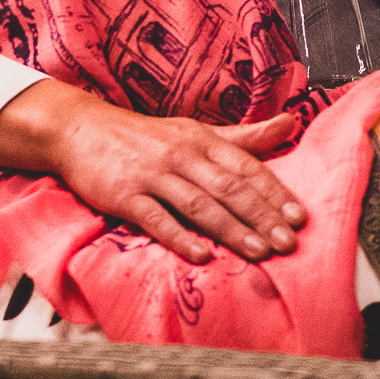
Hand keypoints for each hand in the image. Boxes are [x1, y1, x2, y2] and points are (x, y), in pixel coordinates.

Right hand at [0, 77, 308, 264]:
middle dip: (261, 216)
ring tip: (259, 252)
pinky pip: (156, 219)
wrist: (81, 129)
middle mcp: (182, 155)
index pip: (246, 167)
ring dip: (231, 229)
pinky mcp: (125, 195)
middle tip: (288, 242)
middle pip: (229, 188)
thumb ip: (244, 137)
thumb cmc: (146, 137)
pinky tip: (201, 256)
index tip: (299, 217)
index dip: (274, 192)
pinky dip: (180, 237)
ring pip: (199, 204)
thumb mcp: (196, 131)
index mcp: (202, 140)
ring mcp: (152, 175)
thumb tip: (291, 122)